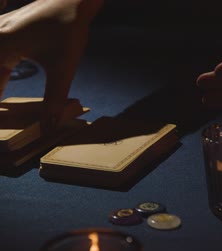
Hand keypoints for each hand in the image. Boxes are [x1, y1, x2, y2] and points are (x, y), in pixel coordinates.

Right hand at [0, 0, 102, 129]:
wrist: (72, 0)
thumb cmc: (68, 28)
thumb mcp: (63, 67)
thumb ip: (54, 98)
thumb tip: (50, 125)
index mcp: (1, 47)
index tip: (0, 119)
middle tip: (2, 116)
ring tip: (2, 104)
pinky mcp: (6, 29)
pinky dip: (0, 72)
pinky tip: (3, 80)